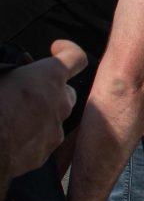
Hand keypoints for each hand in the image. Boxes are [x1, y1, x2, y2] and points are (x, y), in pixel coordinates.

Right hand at [0, 40, 84, 178]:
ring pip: (55, 116)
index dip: (68, 50)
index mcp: (48, 77)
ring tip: (13, 115)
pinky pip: (44, 139)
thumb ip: (10, 69)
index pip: (75, 57)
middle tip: (27, 90)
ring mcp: (55, 129)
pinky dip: (32, 135)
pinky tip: (11, 135)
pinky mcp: (45, 152)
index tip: (58, 49)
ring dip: (40, 113)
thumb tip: (11, 70)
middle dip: (51, 89)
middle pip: (66, 90)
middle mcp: (59, 102)